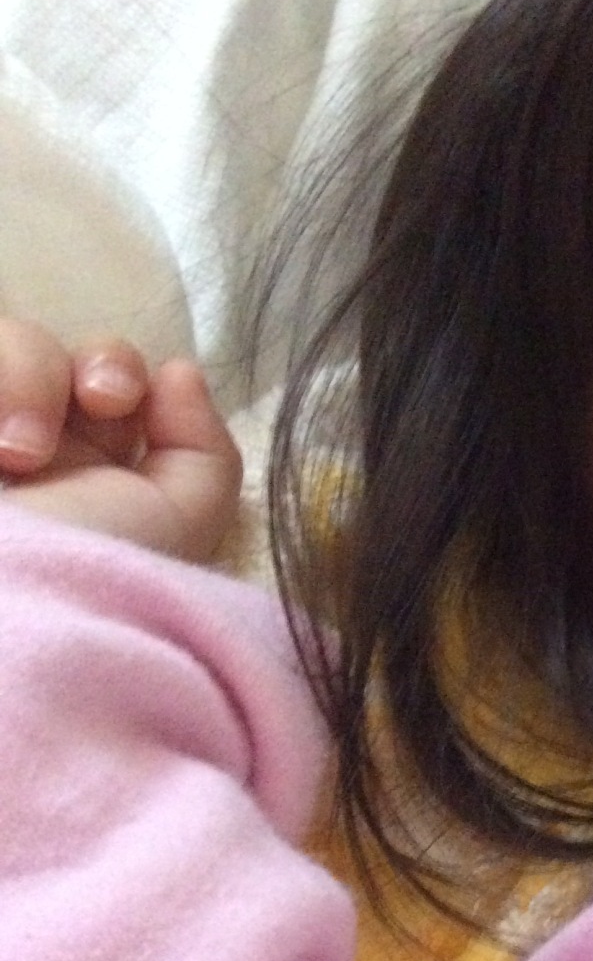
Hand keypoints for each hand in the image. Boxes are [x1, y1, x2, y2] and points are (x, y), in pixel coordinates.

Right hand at [0, 319, 242, 560]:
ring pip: (7, 342)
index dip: (120, 371)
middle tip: (103, 399)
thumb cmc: (92, 574)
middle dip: (94, 361)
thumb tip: (178, 371)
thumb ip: (204, 451)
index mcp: (81, 474)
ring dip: (26, 377)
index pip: (102, 381)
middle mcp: (21, 453)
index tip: (126, 402)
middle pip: (54, 350)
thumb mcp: (179, 525)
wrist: (1, 619)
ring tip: (18, 452)